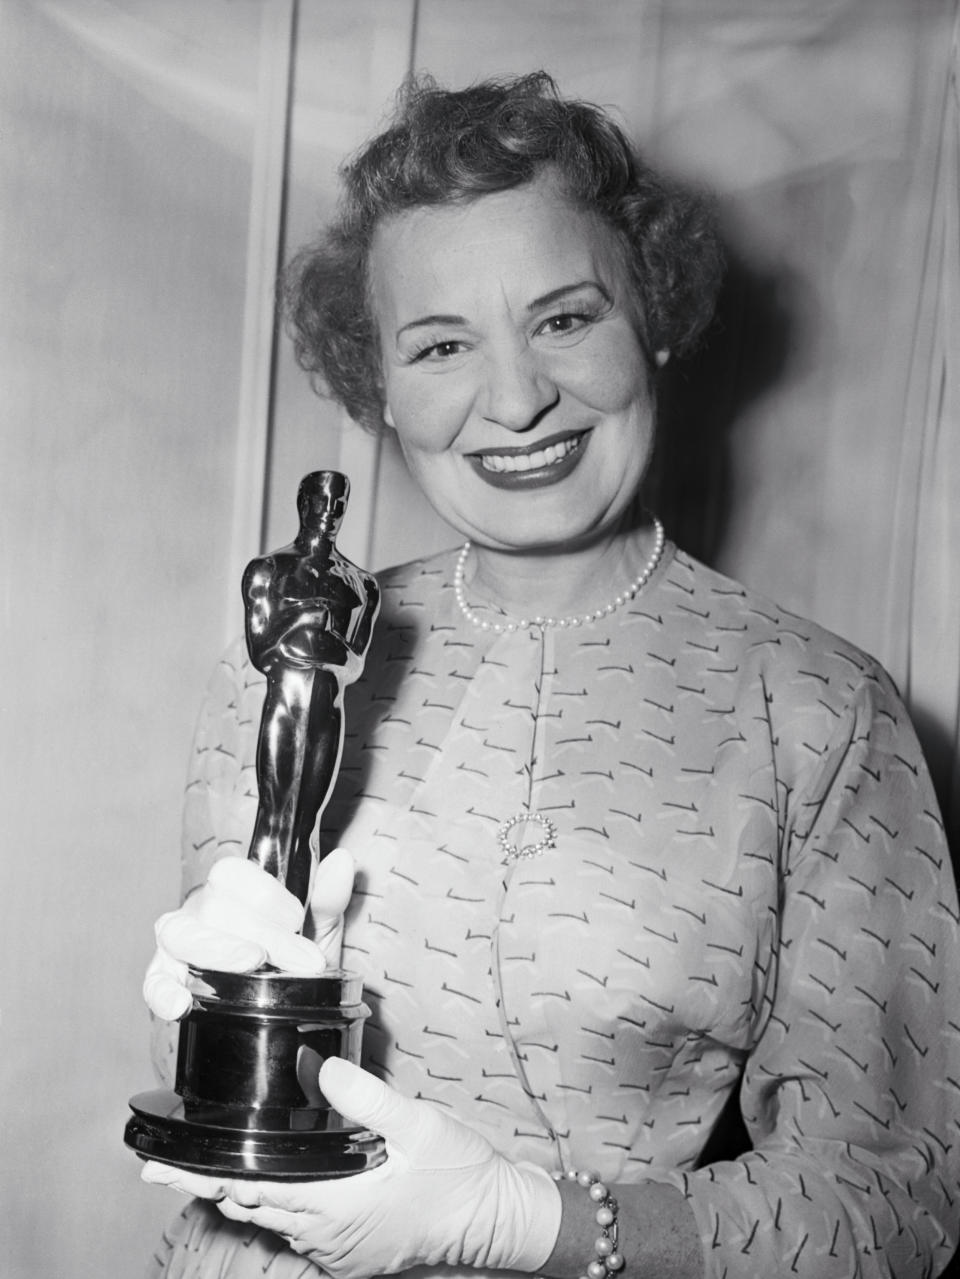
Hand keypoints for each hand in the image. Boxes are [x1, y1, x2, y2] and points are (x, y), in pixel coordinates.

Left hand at [141, 1058, 561, 1278]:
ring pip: (270, 1220)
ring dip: (240, 1194)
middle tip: (164, 1161)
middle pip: (249, 1207)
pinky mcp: (349, 1253)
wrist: (493, 1219)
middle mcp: (325, 1234)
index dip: (201, 1174)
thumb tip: (321, 1068)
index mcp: (335, 1202)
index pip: (250, 1188)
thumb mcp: (419, 1125)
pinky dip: (274, 1206)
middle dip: (208, 1182)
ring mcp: (335, 1250)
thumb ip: (367, 1098)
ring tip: (211, 1166)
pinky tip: (272, 1184)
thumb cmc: (458, 1171)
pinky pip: (297, 1230)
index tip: (156, 1164)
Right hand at [143, 850, 354, 1019]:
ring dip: (218, 950)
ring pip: (182, 934)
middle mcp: (199, 908)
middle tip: (302, 960)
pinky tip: (180, 1005)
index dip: (268, 897)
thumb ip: (328, 897)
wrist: (283, 1003)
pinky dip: (162, 992)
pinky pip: (152, 982)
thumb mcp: (317, 928)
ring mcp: (178, 943)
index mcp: (232, 887)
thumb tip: (343, 860)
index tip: (301, 923)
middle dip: (263, 934)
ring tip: (250, 964)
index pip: (234, 874)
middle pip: (215, 907)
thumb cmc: (293, 955)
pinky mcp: (164, 979)